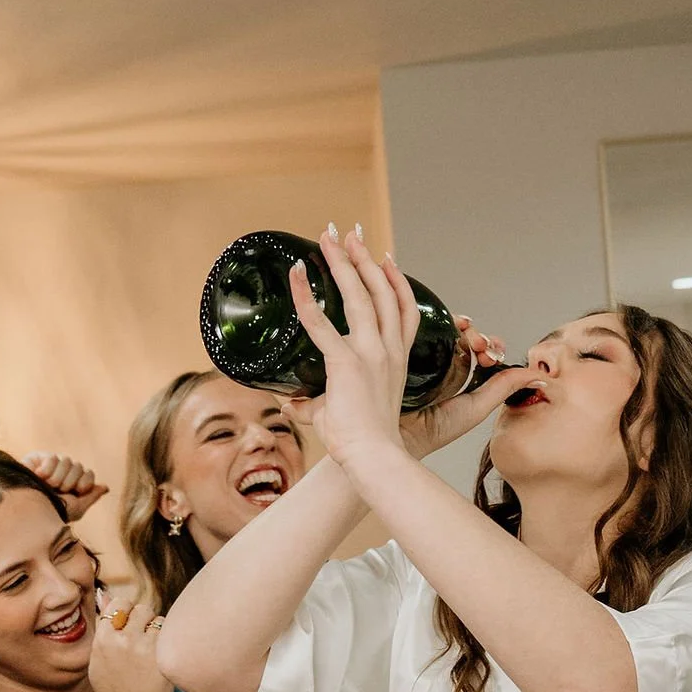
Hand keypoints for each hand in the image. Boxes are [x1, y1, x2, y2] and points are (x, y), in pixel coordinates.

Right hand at [28, 453, 106, 519]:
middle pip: (78, 466)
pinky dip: (47, 471)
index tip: (76, 492)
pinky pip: (53, 458)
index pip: (89, 473)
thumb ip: (91, 497)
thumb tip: (106, 487)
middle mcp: (64, 472)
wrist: (28, 511)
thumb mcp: (76, 509)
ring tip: (46, 487)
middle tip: (58, 491)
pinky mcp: (38, 458)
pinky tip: (38, 477)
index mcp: (73, 484)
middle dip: (70, 482)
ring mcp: (51, 464)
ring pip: (67, 461)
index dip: (85, 483)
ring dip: (58, 478)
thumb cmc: (52, 513)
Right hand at [85, 587, 176, 691]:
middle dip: (145, 619)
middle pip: (138, 608)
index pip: (117, 605)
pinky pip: (170, 631)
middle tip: (146, 638)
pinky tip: (166, 656)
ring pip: (155, 617)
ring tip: (155, 649)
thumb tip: (104, 593)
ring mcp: (141, 647)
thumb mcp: (99, 662)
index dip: (127, 612)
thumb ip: (103, 629)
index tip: (131, 625)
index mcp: (102, 641)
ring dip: (158, 628)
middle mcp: (120, 641)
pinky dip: (170, 640)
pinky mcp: (161, 655)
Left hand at [288, 226, 421, 480]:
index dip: (396, 280)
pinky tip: (296, 274)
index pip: (404, 310)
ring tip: (330, 239)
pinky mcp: (345, 362)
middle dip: (365, 258)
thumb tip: (288, 404)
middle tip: (349, 234)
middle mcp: (388, 350)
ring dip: (343, 263)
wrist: (372, 457)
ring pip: (360, 295)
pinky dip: (305, 296)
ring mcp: (370, 353)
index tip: (386, 257)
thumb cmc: (361, 442)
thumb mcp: (338, 414)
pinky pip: (321, 321)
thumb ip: (312, 405)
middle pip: (382, 292)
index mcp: (397, 359)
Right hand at [401, 316, 534, 459]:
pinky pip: (423, 327)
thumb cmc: (430, 431)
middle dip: (476, 335)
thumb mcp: (475, 408)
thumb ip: (503, 389)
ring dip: (460, 325)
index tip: (492, 351)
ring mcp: (423, 357)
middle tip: (478, 342)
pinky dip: (436, 319)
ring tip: (464, 329)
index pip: (478, 355)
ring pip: (446, 330)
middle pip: (463, 339)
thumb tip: (536, 376)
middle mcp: (441, 367)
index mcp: (458, 381)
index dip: (489, 347)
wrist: (393, 433)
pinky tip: (445, 322)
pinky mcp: (404, 349)